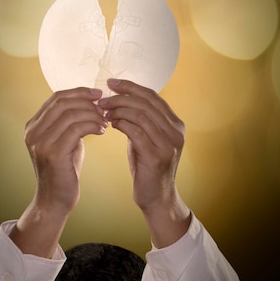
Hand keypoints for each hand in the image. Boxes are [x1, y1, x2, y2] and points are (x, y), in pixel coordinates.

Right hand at [11, 87, 106, 257]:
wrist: (55, 200)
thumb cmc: (63, 170)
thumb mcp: (63, 141)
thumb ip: (68, 123)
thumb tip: (88, 102)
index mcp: (33, 126)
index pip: (56, 97)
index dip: (79, 92)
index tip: (98, 94)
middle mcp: (33, 132)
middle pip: (62, 102)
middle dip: (87, 101)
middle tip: (104, 107)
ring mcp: (40, 142)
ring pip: (71, 114)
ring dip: (93, 114)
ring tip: (105, 121)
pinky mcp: (53, 153)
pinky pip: (77, 129)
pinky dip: (92, 125)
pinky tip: (102, 130)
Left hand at [98, 78, 189, 246]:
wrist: (156, 198)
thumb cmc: (147, 167)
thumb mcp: (146, 139)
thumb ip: (140, 120)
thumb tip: (120, 99)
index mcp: (175, 124)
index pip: (152, 96)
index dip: (131, 87)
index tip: (111, 82)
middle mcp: (176, 131)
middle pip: (147, 103)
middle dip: (122, 97)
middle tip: (103, 98)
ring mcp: (169, 144)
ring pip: (141, 115)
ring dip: (119, 110)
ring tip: (104, 111)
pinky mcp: (157, 156)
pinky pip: (137, 132)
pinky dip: (122, 124)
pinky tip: (111, 124)